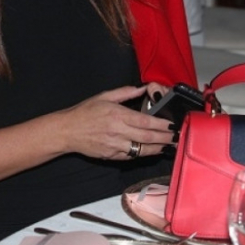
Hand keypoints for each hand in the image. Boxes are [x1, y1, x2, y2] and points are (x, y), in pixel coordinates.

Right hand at [57, 84, 175, 160]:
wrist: (67, 131)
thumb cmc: (84, 112)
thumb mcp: (104, 96)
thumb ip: (125, 92)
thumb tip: (143, 88)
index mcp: (118, 115)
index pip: (145, 122)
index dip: (161, 125)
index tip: (172, 125)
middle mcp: (118, 132)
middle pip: (147, 138)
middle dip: (165, 138)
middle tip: (176, 137)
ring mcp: (115, 146)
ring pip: (142, 150)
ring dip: (157, 149)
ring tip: (169, 146)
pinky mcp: (111, 156)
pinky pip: (131, 156)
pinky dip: (142, 154)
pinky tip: (151, 151)